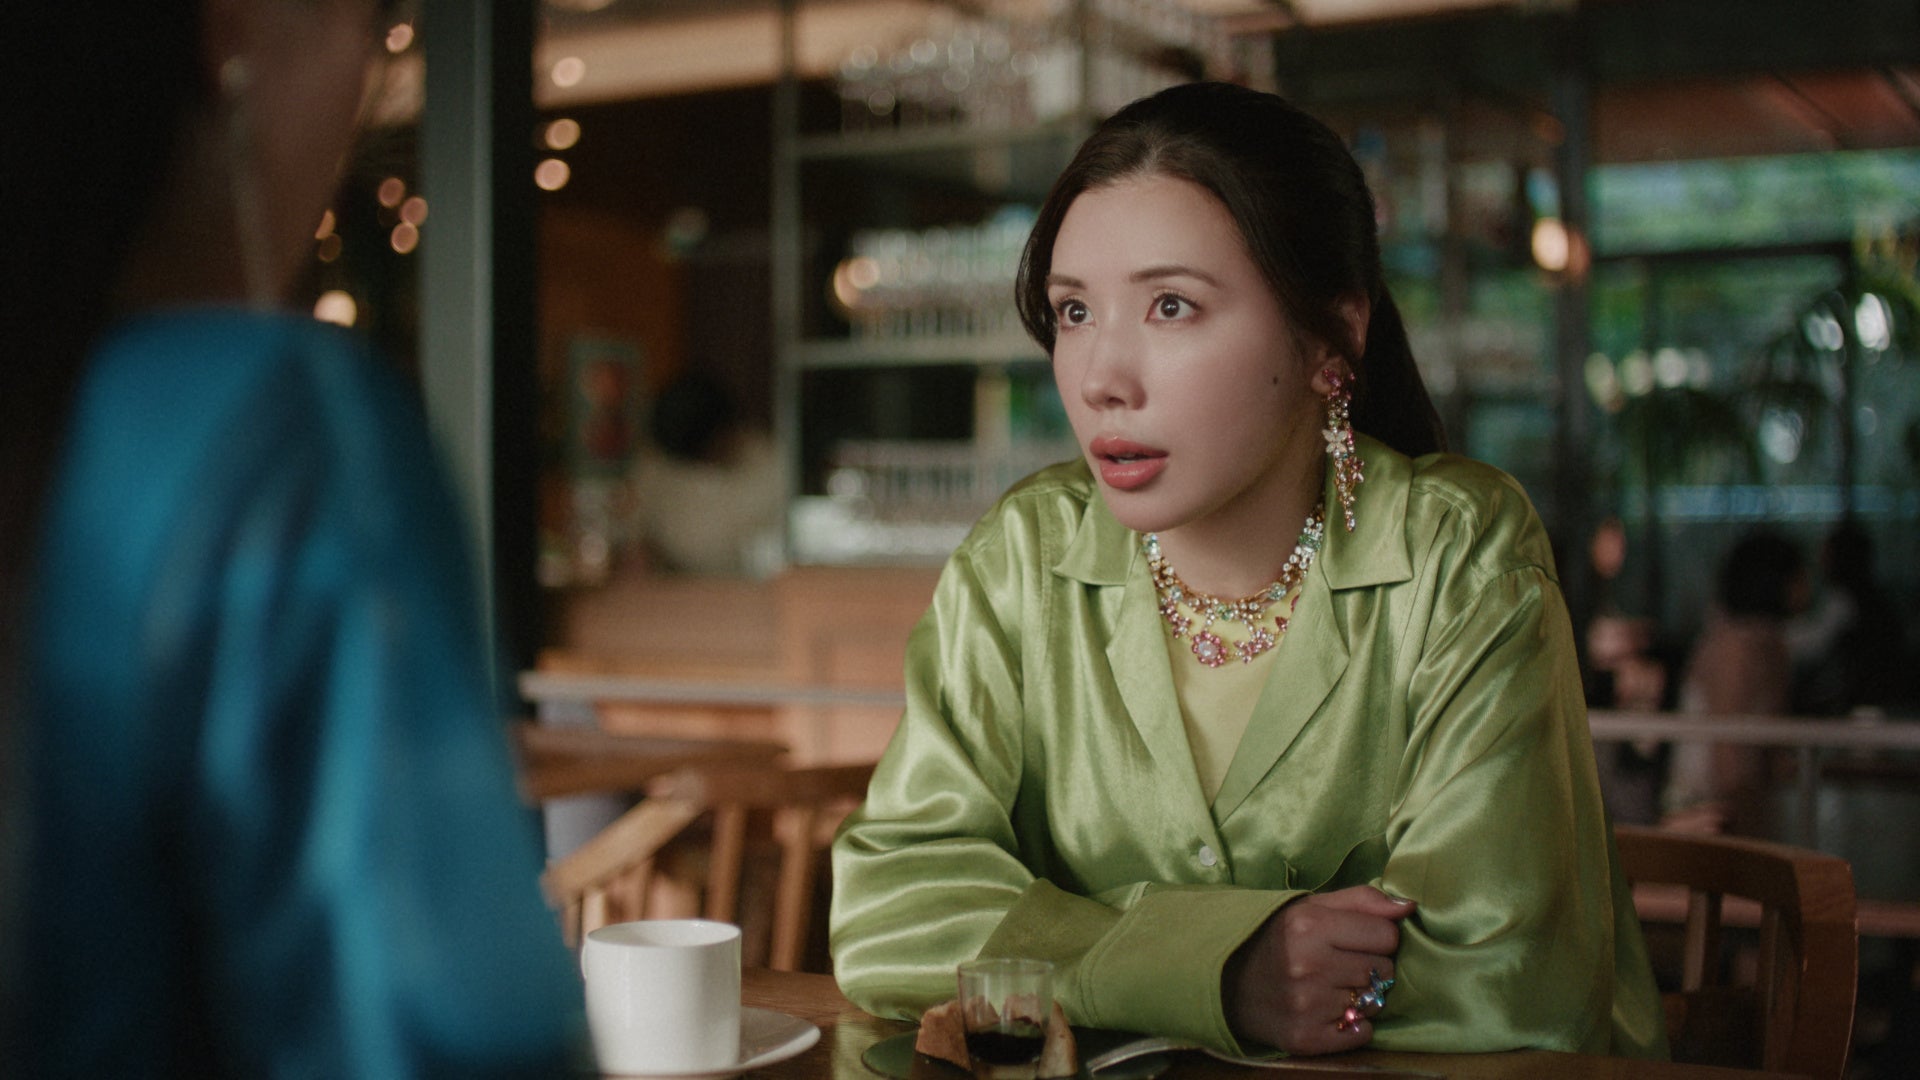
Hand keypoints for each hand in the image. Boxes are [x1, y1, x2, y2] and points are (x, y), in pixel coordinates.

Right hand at [1222, 886, 1414, 1054]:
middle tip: (1340, 964)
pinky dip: (1353, 1025)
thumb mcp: (1310, 907)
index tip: (1354, 939)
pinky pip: (1362, 1033)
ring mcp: (1307, 1005)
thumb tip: (1408, 906)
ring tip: (1331, 986)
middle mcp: (1308, 965)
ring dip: (1361, 996)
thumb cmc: (1275, 938)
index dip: (1376, 936)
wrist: (1225, 982)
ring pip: (1376, 1002)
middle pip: (1385, 969)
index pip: (1387, 934)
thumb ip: (1361, 900)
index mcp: (1309, 925)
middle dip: (1369, 965)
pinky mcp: (1306, 1038)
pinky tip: (1329, 1011)